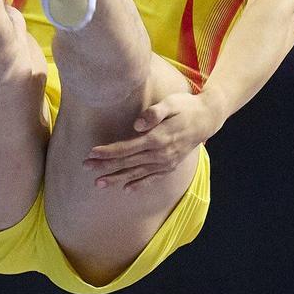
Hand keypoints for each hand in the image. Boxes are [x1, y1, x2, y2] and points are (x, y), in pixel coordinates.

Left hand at [84, 91, 220, 191]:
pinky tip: (126, 190)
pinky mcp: (170, 166)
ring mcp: (165, 162)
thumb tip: (138, 124)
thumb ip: (155, 113)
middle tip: (85, 167)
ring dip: (116, 179)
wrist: (207, 119)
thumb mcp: (172, 103)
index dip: (108, 151)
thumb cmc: (186, 107)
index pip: (127, 148)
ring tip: (98, 184)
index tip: (91, 153)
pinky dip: (139, 184)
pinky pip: (152, 178)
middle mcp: (160, 154)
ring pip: (136, 173)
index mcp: (158, 138)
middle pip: (127, 162)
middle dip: (105, 166)